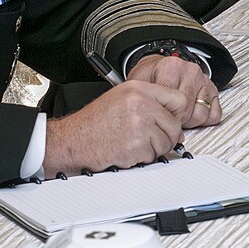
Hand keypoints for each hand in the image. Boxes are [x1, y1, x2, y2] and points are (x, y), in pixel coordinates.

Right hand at [42, 81, 189, 175]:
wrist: (69, 141)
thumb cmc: (92, 123)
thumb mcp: (121, 99)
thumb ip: (150, 104)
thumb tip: (175, 121)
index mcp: (139, 89)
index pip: (179, 99)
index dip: (177, 114)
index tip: (171, 121)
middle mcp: (141, 104)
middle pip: (175, 125)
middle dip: (165, 136)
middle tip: (148, 139)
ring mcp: (139, 124)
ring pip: (166, 142)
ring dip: (153, 149)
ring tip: (133, 143)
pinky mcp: (135, 145)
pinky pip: (153, 156)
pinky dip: (142, 158)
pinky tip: (126, 150)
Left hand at [128, 52, 222, 127]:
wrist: (157, 68)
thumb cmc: (149, 78)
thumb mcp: (137, 84)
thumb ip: (143, 99)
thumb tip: (145, 120)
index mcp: (172, 67)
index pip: (173, 101)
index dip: (163, 115)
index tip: (156, 117)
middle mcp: (191, 71)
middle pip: (187, 110)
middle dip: (175, 120)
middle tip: (165, 118)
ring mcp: (204, 80)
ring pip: (202, 114)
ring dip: (189, 121)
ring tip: (178, 116)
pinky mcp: (213, 90)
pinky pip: (214, 115)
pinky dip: (204, 120)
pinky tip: (191, 115)